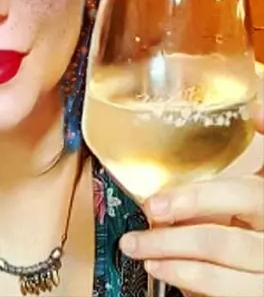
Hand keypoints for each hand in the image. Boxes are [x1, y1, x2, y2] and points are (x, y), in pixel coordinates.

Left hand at [119, 100, 263, 296]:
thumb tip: (254, 108)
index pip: (243, 192)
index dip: (202, 195)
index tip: (161, 198)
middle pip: (220, 229)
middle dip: (177, 218)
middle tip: (147, 209)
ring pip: (215, 256)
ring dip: (168, 250)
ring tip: (136, 243)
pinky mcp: (258, 294)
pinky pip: (220, 289)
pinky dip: (183, 276)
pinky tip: (158, 265)